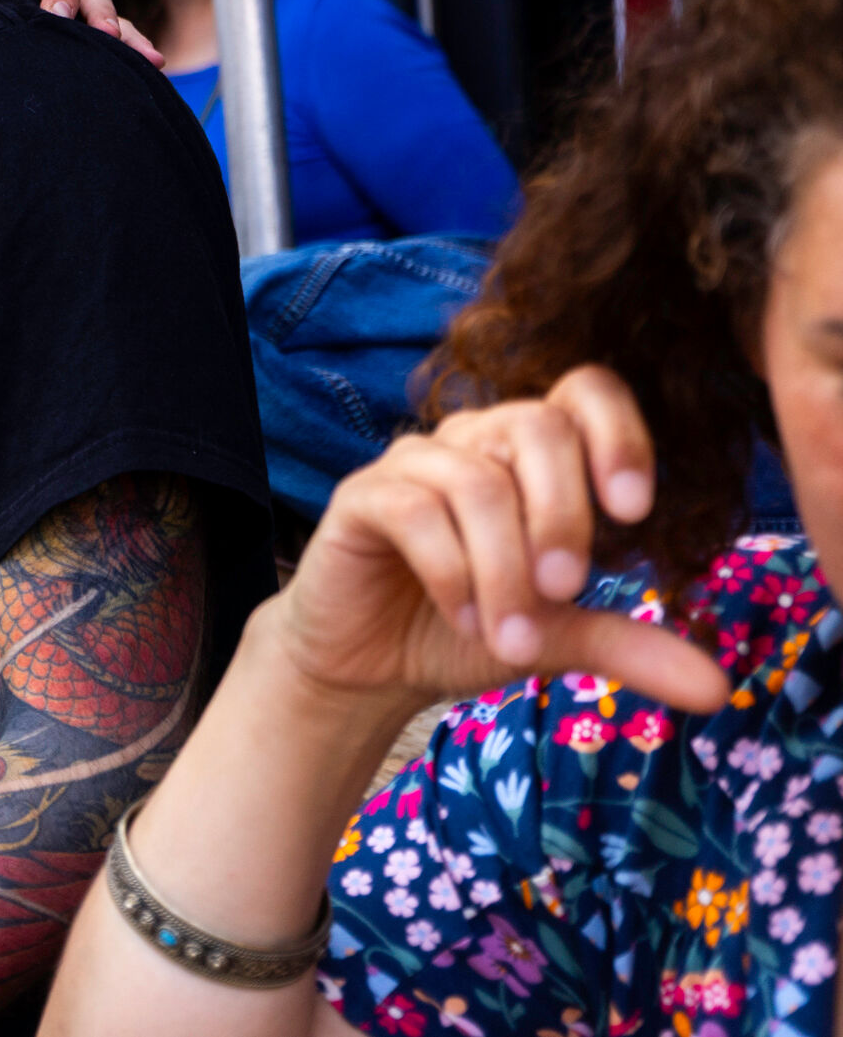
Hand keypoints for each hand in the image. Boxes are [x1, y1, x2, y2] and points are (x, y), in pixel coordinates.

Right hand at [269, 363, 729, 719]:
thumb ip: (630, 645)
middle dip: (563, 515)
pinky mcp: (361, 497)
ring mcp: (414, 463)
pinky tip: (465, 618)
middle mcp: (474, 441)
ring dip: (505, 569)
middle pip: (536, 425)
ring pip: (478, 480)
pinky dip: (452, 573)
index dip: (618, 434)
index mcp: (532, 456)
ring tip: (509, 636)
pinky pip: (415, 511)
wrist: (372, 667)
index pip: (584, 390)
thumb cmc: (470, 630)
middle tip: (565, 591)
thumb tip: (717, 687)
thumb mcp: (560, 637)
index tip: (634, 513)